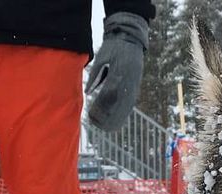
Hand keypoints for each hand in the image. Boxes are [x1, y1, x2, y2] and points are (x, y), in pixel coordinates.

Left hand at [85, 12, 148, 132]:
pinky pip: (128, 109)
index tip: (90, 113)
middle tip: (92, 121)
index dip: (100, 107)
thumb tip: (88, 92)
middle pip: (118, 107)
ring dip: (112, 120)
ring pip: (124, 111)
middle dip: (105, 117)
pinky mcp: (134, 92)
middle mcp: (128, 84)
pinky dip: (120, 118)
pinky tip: (111, 123)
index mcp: (120, 74)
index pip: (110, 96)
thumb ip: (95, 75)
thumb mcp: (102, 57)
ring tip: (100, 125)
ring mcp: (133, 89)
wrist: (131, 40)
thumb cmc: (114, 48)